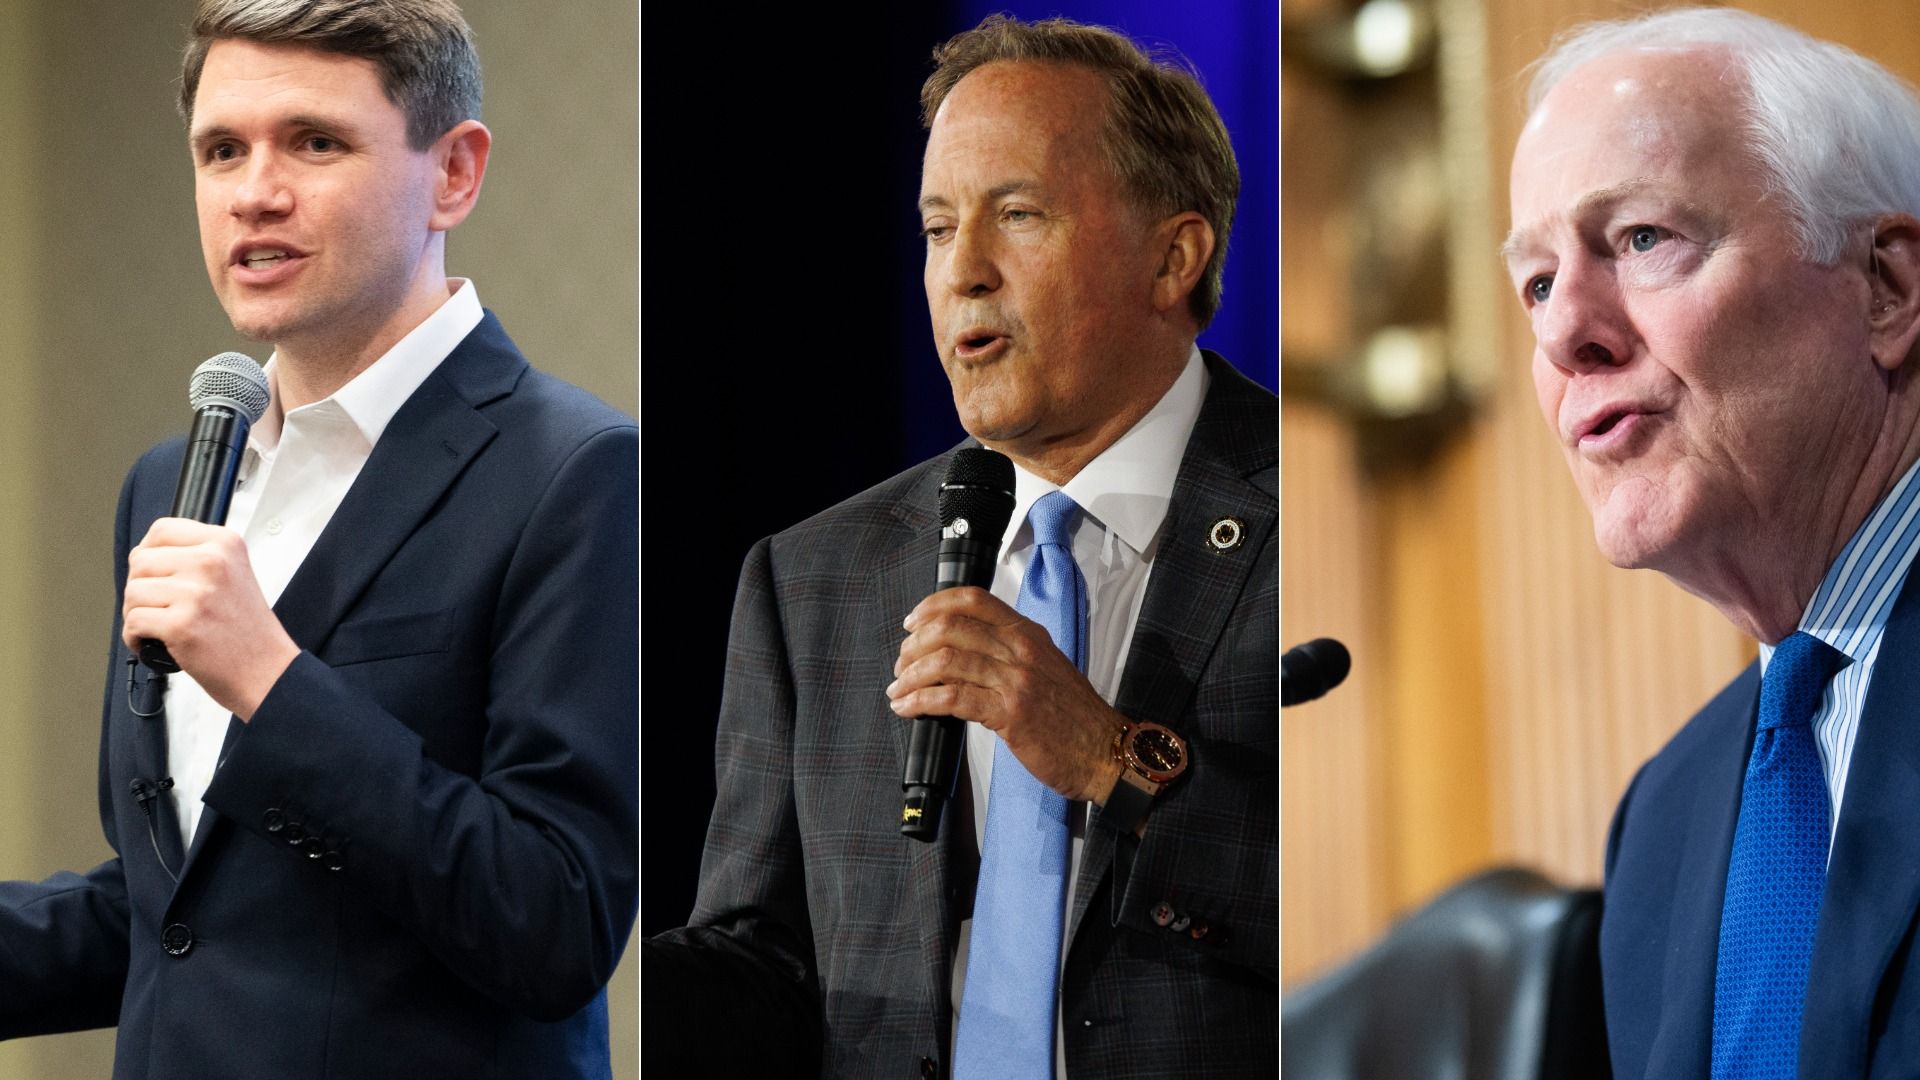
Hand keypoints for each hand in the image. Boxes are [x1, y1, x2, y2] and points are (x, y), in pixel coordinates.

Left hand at [121, 517, 299, 720]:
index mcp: (225, 544)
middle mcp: (212, 562)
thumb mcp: (234, 573)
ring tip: (160, 626)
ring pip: (132, 592)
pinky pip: (133, 622)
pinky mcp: (181, 624)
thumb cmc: (247, 630)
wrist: (267, 671)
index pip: (162, 529)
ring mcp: (197, 593)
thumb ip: (195, 557)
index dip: (150, 553)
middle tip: (160, 607)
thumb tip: (145, 555)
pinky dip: (136, 638)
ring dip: (136, 613)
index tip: (157, 574)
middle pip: (140, 561)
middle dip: (141, 587)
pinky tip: (155, 643)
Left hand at [886, 586, 1124, 803]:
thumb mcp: (1047, 669)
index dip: (934, 606)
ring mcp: (1017, 680)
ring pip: (946, 660)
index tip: (913, 622)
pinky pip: (953, 698)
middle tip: (902, 665)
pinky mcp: (1011, 713)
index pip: (974, 600)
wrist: (1106, 752)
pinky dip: (921, 701)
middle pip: (951, 627)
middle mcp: (1022, 650)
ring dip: (911, 676)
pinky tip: (909, 708)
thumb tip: (961, 653)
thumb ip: (1009, 655)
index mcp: (1028, 635)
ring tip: (899, 690)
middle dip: (914, 646)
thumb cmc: (1076, 718)